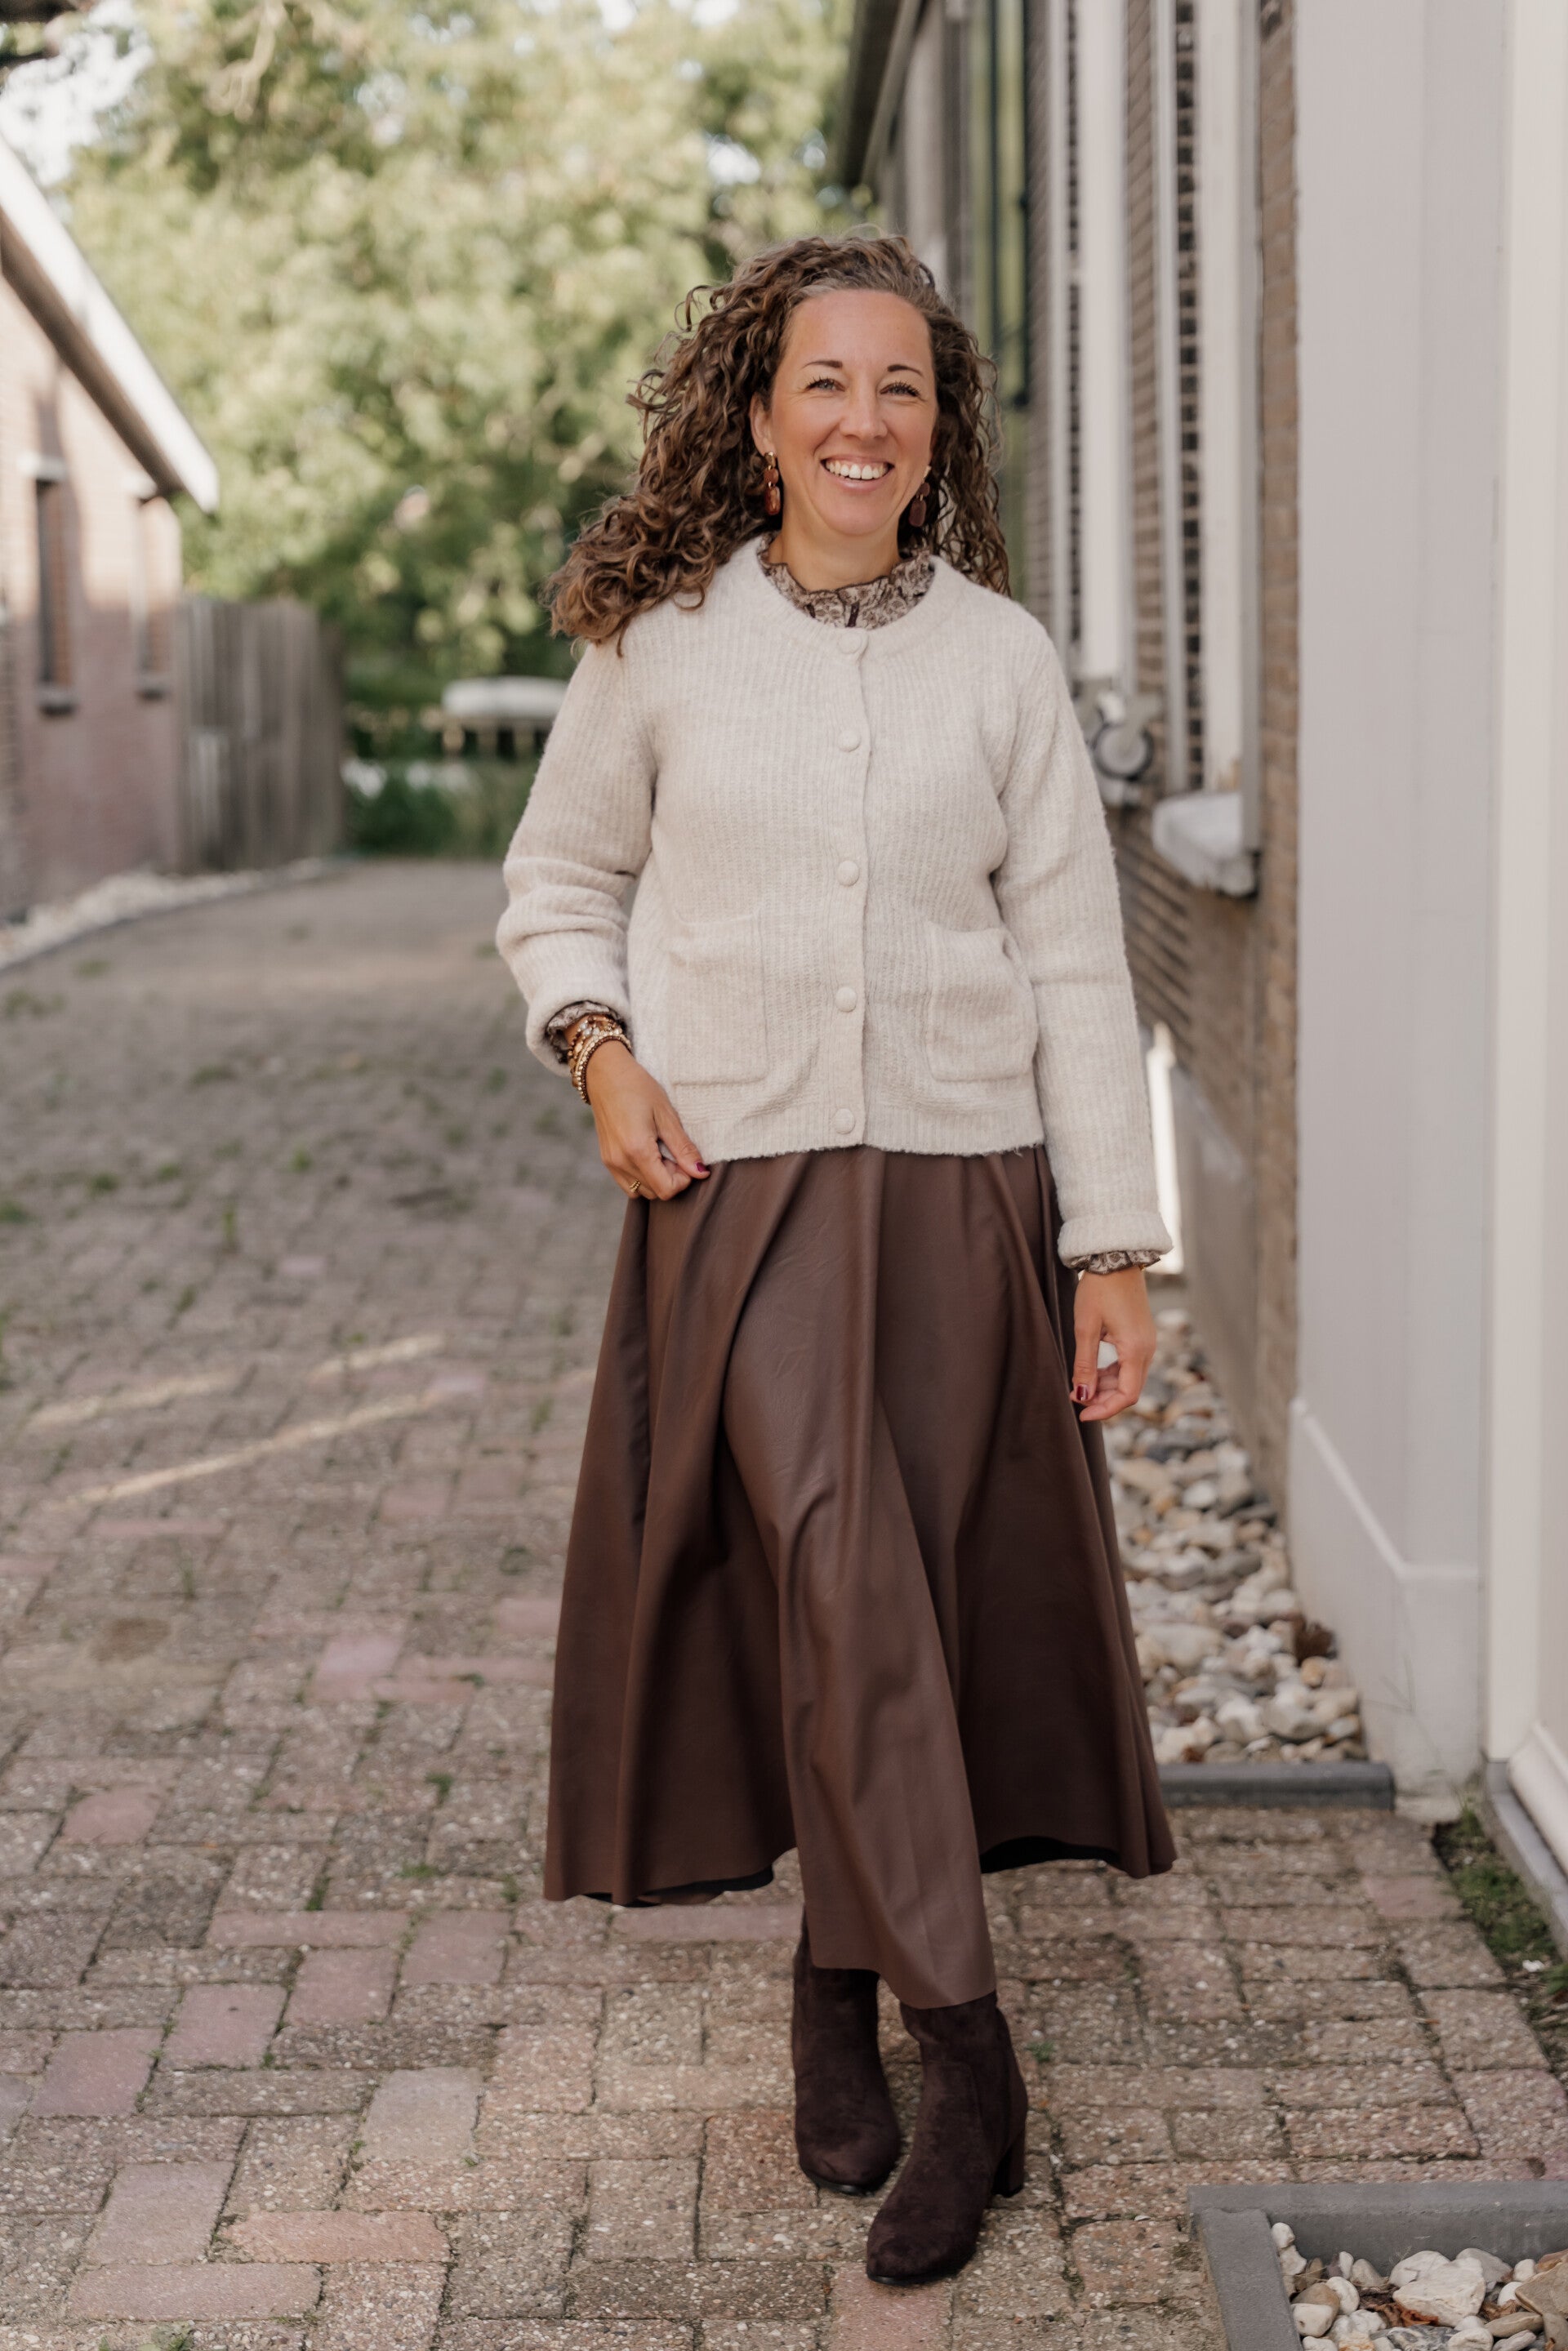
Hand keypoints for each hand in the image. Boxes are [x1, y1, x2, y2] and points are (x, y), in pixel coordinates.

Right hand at [579, 1037, 708, 1201]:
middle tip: (673, 1151)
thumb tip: (700, 1173)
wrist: (605, 1074)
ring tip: (660, 1152)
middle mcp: (621, 1162)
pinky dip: (643, 1177)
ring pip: (642, 1191)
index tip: (686, 1158)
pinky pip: (628, 1184)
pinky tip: (647, 1155)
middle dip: (671, 1178)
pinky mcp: (607, 1160)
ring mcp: (611, 1163)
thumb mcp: (667, 1115)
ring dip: (657, 1179)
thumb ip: (683, 1148)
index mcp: (637, 1150)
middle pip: (656, 1193)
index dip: (683, 1179)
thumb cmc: (638, 1088)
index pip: (667, 1189)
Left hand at [1071, 1266, 1154, 1422]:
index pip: (1127, 1394)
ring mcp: (1146, 1342)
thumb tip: (1082, 1395)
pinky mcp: (1141, 1336)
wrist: (1115, 1258)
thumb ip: (1085, 1364)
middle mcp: (1147, 1348)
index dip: (1105, 1409)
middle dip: (1103, 1399)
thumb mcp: (1085, 1328)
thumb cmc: (1098, 1289)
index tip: (1082, 1414)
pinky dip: (1112, 1374)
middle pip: (1129, 1389)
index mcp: (1136, 1349)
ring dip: (1106, 1387)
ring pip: (1129, 1378)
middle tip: (1076, 1399)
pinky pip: (1129, 1364)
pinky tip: (1093, 1372)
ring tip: (1080, 1385)